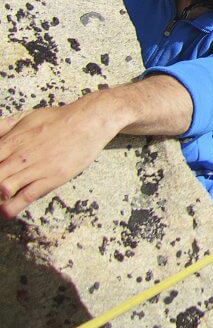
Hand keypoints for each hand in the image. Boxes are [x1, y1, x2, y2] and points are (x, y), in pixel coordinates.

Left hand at [0, 94, 126, 219]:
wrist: (88, 122)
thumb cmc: (59, 119)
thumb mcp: (27, 116)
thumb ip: (3, 126)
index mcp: (13, 140)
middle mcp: (21, 155)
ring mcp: (37, 167)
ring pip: (5, 188)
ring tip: (0, 198)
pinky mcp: (52, 178)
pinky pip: (27, 196)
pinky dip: (12, 207)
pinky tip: (5, 212)